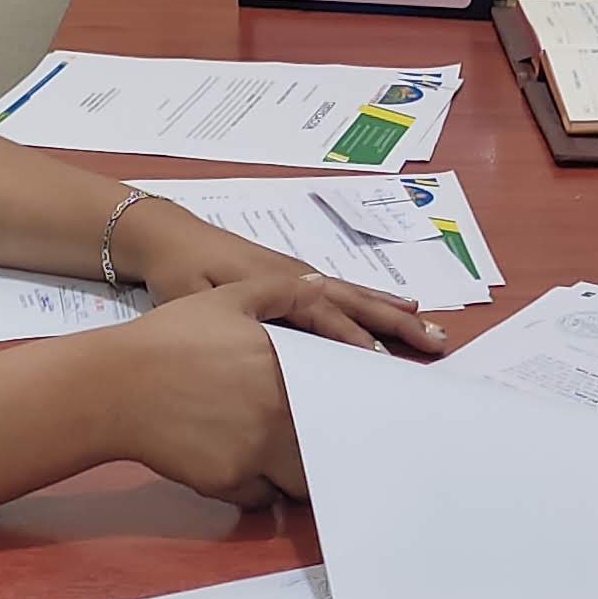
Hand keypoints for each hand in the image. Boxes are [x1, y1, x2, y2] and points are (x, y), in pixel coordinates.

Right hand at [99, 275, 390, 505]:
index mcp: (286, 367)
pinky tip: (234, 463)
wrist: (112, 385)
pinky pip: (260, 496)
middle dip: (324, 444)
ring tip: (277, 457)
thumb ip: (284, 293)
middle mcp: (279, 412)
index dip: (349, 407)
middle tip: (315, 440)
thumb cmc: (168, 337)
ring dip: (294, 472)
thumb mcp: (227, 297)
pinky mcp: (228, 481)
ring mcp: (256, 452)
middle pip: (326, 443)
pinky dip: (255, 488)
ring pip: (299, 479)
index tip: (348, 412)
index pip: (343, 397)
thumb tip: (327, 290)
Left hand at [120, 201, 443, 352]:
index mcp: (274, 283)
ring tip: (427, 325)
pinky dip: (370, 300)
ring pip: (353, 294)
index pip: (326, 314)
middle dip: (395, 321)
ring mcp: (296, 274)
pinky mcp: (291, 278)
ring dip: (391, 311)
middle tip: (436, 340)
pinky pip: (340, 290)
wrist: (161, 236)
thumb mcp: (196, 299)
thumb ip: (231, 322)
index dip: (355, 338)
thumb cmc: (177, 272)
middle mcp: (295, 275)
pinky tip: (390, 307)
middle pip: (354, 300)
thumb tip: (270, 352)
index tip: (385, 362)